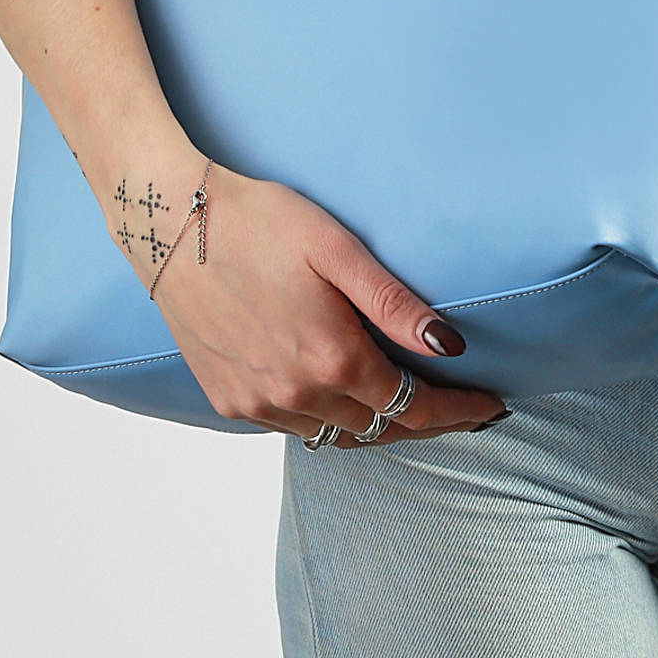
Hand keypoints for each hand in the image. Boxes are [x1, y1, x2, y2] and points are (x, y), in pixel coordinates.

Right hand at [106, 154, 507, 447]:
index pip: (413, 407)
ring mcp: (257, 402)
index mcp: (332, 360)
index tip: (489, 405)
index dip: (457, 411)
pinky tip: (344, 400)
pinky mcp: (227, 399)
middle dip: (426, 422)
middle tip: (461, 408)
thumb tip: (450, 346)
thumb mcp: (338, 251)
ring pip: (336, 435)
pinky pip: (294, 429)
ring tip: (409, 404)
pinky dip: (329, 421)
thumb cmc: (258, 222)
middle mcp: (295, 394)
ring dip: (377, 425)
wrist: (169, 224)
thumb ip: (395, 305)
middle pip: (379, 428)